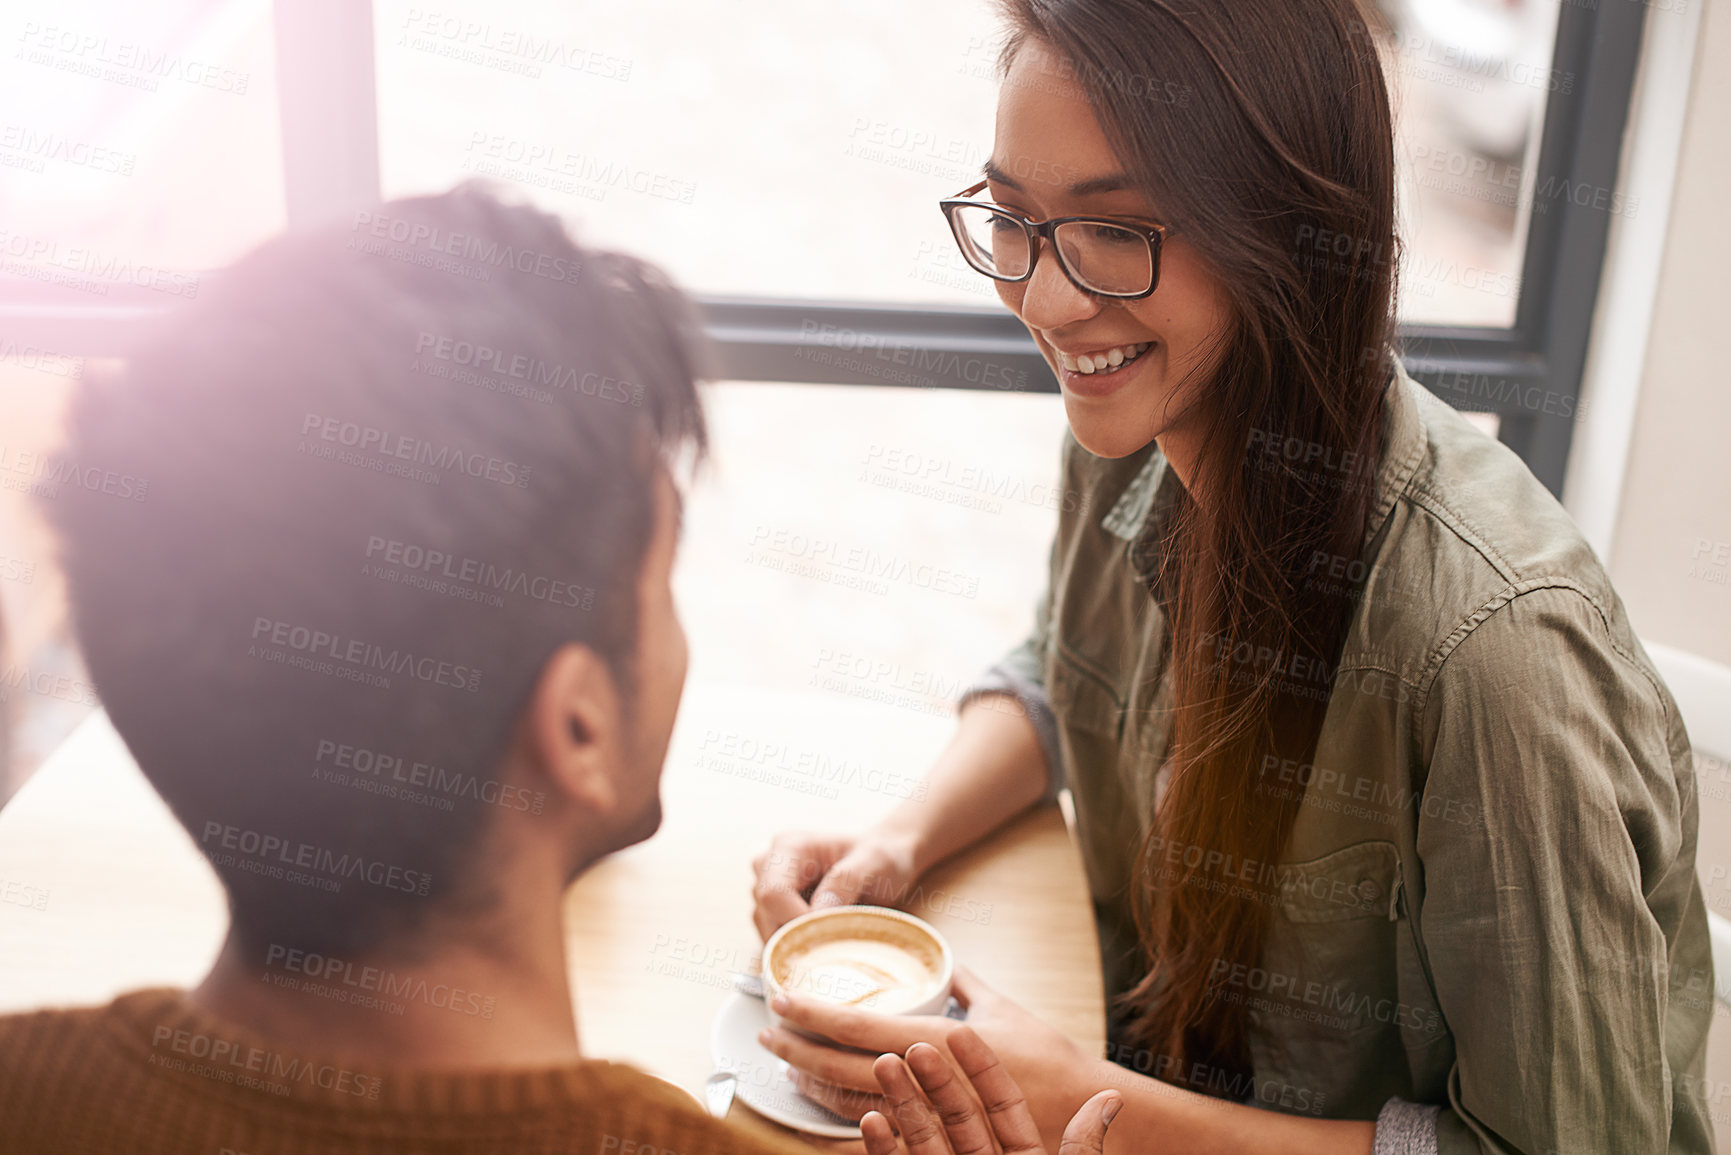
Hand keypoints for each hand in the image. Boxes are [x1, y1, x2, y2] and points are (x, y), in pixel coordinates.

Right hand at [751, 829, 920, 939]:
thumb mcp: (876, 863)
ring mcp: (767, 888)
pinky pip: (775, 940)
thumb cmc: (882, 858)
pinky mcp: (773, 911)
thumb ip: (846, 881)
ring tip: (834, 938)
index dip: (796, 921)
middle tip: (835, 943)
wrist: (887, 862)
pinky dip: (796, 948)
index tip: (830, 934)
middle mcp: (769, 865)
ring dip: (797, 943)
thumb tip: (816, 912)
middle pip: (765, 915)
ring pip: (767, 931)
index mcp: (789, 847)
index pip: (773, 894)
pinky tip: (824, 943)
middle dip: (796, 936)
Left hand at [760, 966, 1095, 1150]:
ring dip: (813, 1086)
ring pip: (852, 1106)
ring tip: (787, 1068)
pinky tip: (820, 1113)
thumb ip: (966, 979)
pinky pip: (876, 1140)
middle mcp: (925, 1082)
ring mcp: (926, 1118)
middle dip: (799, 1050)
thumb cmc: (1045, 1058)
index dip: (816, 1013)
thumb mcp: (1003, 1007)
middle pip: (843, 1069)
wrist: (1079, 1109)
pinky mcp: (931, 1142)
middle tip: (766, 1032)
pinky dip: (841, 1126)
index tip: (782, 998)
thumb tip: (943, 954)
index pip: (861, 1026)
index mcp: (938, 1041)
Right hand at [862, 1027, 1121, 1154]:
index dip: (981, 1064)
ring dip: (901, 1099)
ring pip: (923, 1134)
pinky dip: (884, 1146)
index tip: (963, 1031)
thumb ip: (1083, 1141)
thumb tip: (1112, 1099)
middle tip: (911, 1043)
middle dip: (930, 1076)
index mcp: (1018, 1145)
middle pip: (953, 1110)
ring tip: (885, 1063)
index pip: (999, 1096)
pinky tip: (870, 1119)